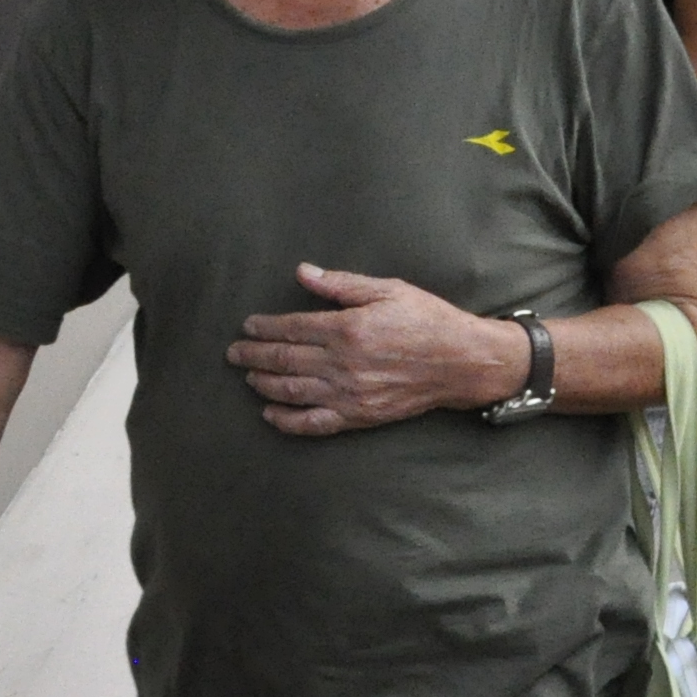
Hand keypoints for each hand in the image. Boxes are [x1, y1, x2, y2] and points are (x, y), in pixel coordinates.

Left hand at [232, 264, 512, 433]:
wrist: (463, 361)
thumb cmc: (428, 320)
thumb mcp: (388, 290)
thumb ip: (342, 284)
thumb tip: (303, 273)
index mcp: (347, 328)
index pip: (292, 328)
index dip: (265, 328)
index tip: (248, 326)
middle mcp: (342, 363)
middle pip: (284, 360)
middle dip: (253, 355)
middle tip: (234, 353)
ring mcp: (349, 393)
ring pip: (291, 391)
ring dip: (263, 383)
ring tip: (248, 376)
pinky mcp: (358, 416)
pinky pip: (313, 423)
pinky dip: (286, 420)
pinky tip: (270, 413)